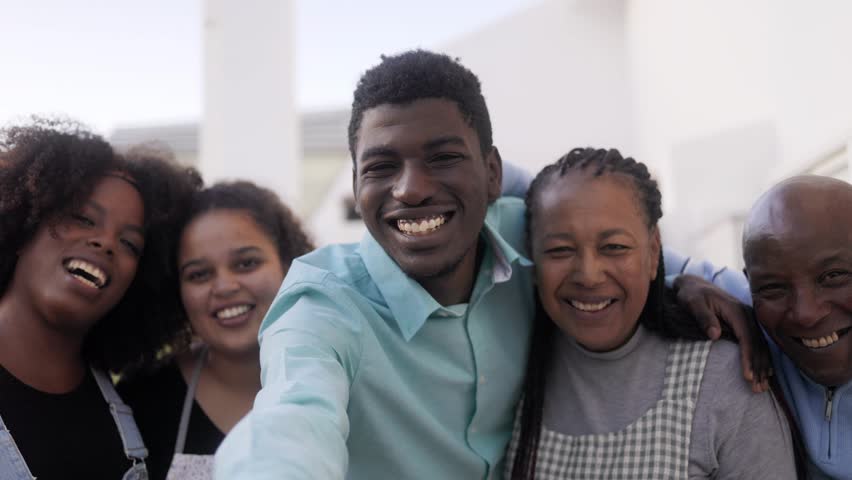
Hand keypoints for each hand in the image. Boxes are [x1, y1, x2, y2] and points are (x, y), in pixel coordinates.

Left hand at [673, 274, 771, 392]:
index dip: (748, 357)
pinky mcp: (746, 324)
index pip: (747, 337)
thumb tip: (715, 335)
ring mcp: (748, 319)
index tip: (747, 376)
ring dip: (763, 366)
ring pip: (761, 345)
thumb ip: (703, 317)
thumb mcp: (692, 303)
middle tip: (757, 388)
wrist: (694, 285)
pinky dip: (761, 359)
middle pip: (758, 344)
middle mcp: (747, 314)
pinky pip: (758, 343)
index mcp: (735, 310)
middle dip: (758, 367)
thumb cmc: (692, 295)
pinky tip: (765, 374)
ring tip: (762, 387)